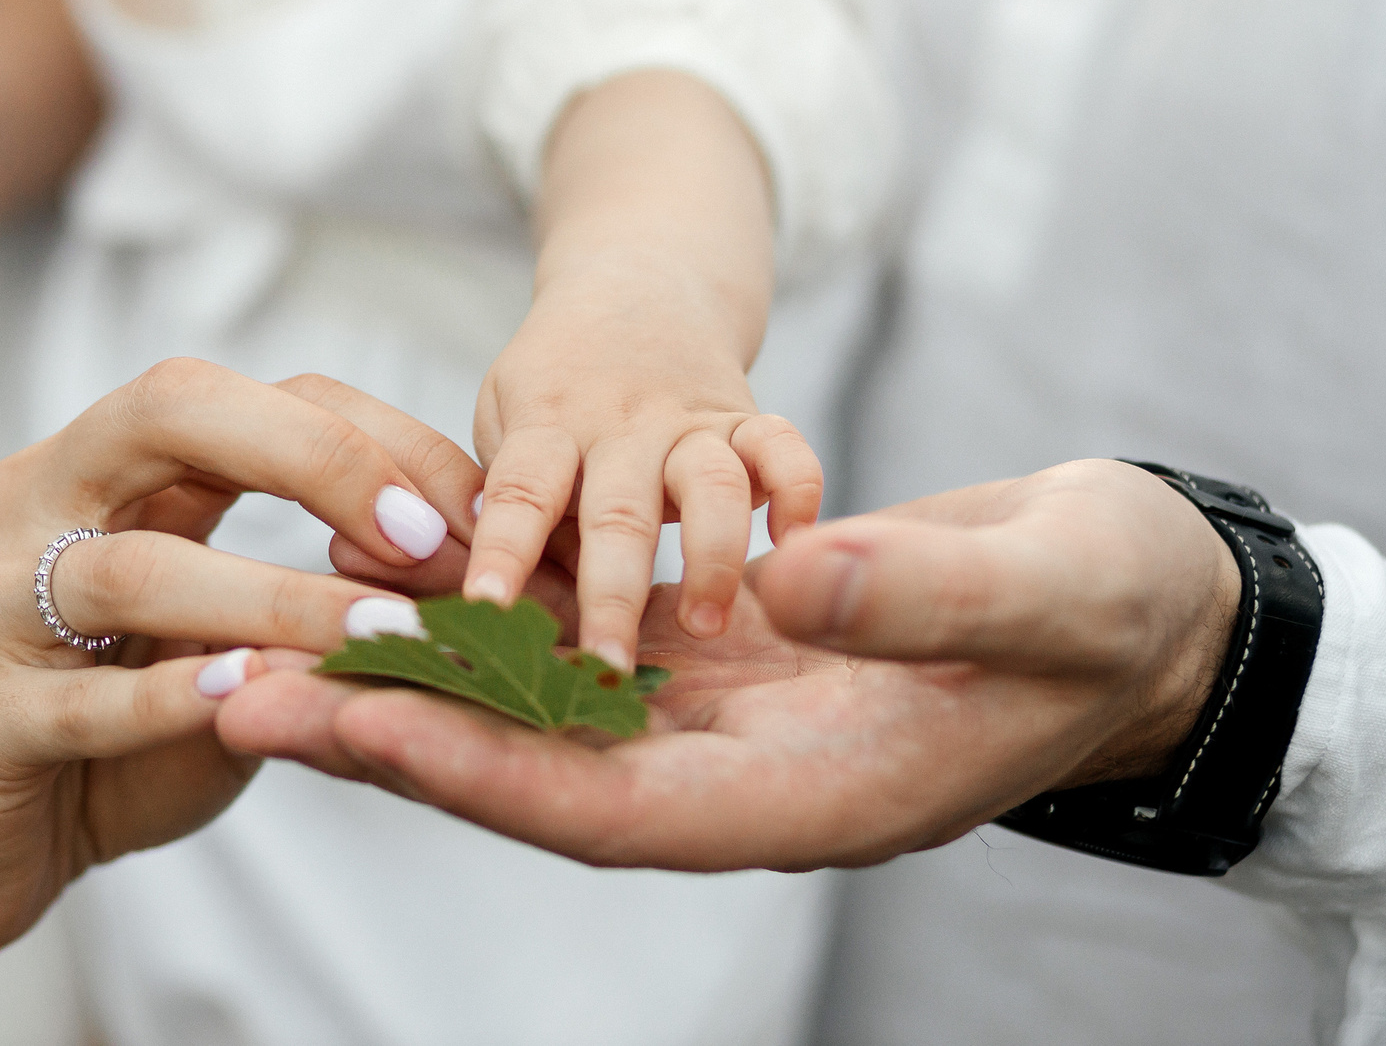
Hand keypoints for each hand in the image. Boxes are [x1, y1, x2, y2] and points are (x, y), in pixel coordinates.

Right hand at [0, 361, 472, 973]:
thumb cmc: (107, 735)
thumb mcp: (226, 648)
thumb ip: (312, 603)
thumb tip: (465, 573)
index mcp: (104, 466)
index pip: (243, 396)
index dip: (365, 437)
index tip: (468, 512)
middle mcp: (38, 500)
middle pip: (169, 411)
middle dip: (314, 459)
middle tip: (422, 538)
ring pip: (131, 566)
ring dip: (273, 601)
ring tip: (382, 640)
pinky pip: (78, 700)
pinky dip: (170, 698)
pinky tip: (248, 698)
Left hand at [230, 459, 1241, 872]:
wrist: (1149, 603)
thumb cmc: (1121, 608)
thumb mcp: (1047, 586)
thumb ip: (918, 592)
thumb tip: (778, 581)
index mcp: (813, 798)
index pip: (611, 807)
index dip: (480, 770)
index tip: (358, 725)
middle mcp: (741, 775)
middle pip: (533, 771)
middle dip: (389, 736)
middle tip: (236, 689)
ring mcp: (723, 718)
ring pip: (536, 711)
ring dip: (412, 677)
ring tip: (272, 636)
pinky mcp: (719, 654)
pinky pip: (577, 649)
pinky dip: (491, 618)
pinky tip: (401, 578)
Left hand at [467, 266, 823, 668]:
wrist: (637, 286)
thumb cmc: (556, 383)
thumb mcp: (505, 417)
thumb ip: (507, 498)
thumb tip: (500, 597)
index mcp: (549, 424)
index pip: (521, 491)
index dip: (503, 551)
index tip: (486, 612)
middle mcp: (622, 424)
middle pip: (618, 510)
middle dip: (613, 594)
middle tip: (608, 668)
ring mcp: (691, 421)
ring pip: (711, 485)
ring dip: (711, 556)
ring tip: (706, 626)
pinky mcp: (749, 419)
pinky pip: (786, 449)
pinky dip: (800, 491)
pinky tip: (796, 545)